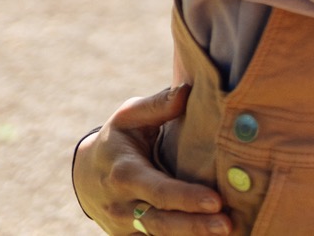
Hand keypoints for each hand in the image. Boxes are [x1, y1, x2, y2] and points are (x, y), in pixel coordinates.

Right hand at [74, 86, 228, 235]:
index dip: (186, 198)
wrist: (86, 175)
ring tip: (227, 232)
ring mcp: (124, 227)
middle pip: (161, 222)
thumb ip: (157, 106)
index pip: (158, 190)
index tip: (216, 200)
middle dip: (194, 226)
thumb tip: (187, 91)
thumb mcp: (129, 117)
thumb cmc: (117, 139)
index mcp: (123, 173)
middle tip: (227, 224)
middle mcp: (122, 205)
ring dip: (193, 235)